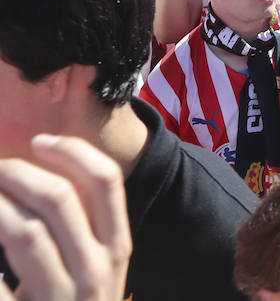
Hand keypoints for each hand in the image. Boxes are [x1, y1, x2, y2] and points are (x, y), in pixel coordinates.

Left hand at [0, 135, 131, 300]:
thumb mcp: (93, 267)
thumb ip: (79, 226)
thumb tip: (39, 172)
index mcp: (116, 248)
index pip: (106, 181)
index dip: (72, 151)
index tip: (39, 141)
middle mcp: (96, 269)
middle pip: (60, 198)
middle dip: (16, 173)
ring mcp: (63, 296)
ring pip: (25, 231)